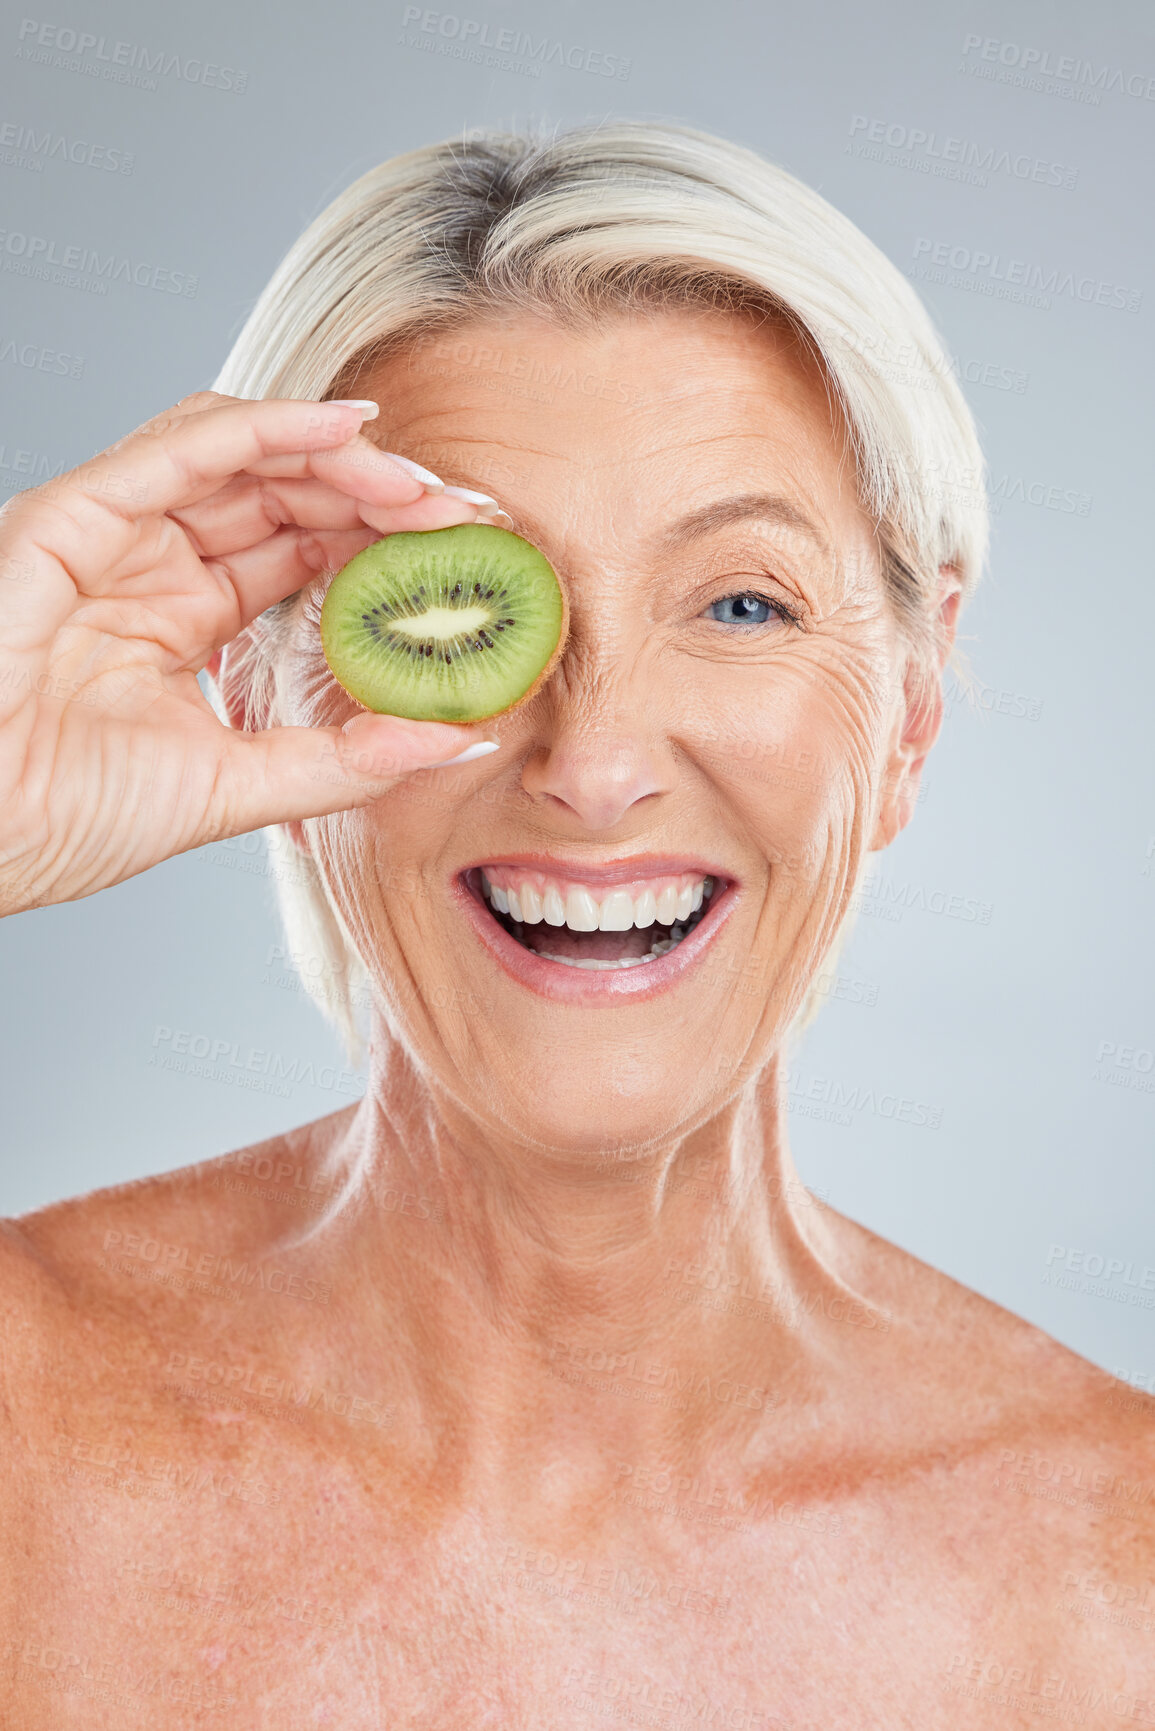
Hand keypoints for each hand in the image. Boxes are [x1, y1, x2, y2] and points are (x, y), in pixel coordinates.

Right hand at [0, 391, 499, 915]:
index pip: (299, 553)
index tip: (463, 559)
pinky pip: (183, 447)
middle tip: (465, 517)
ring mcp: (111, 533)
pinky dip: (271, 427)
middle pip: (283, 495)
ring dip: (342, 459)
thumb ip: (346, 760)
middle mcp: (149, 565)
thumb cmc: (64, 819)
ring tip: (423, 487)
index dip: (380, 545)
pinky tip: (351, 430)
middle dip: (379, 497)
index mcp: (182, 620)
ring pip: (244, 456)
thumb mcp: (238, 786)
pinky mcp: (72, 515)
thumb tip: (460, 737)